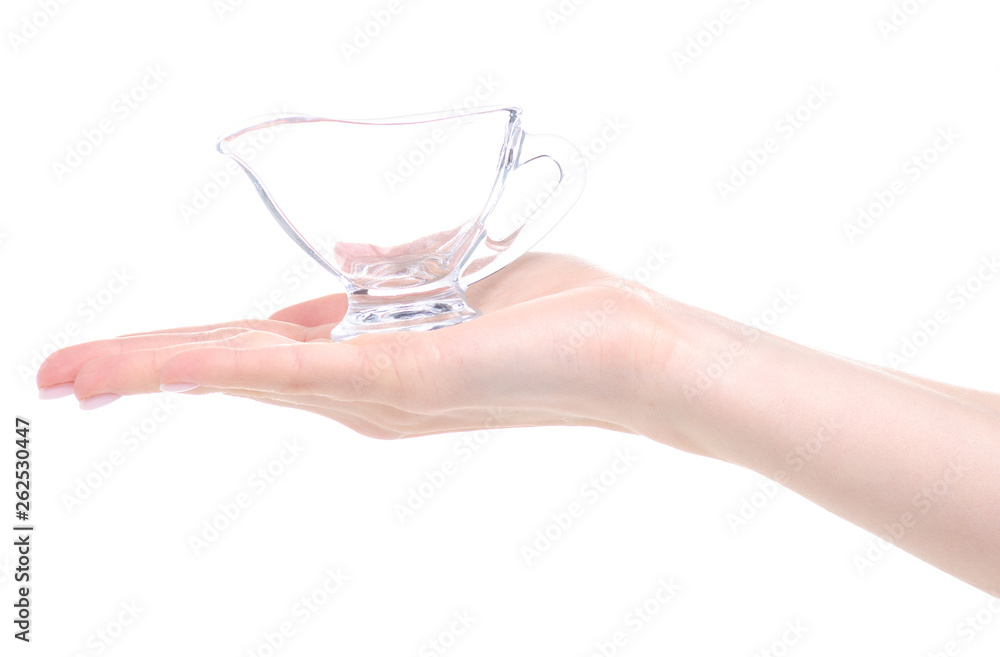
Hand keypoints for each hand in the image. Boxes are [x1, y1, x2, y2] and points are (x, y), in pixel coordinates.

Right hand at [37, 253, 675, 443]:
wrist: (631, 349)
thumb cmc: (561, 315)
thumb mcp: (464, 279)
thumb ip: (400, 270)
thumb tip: (352, 256)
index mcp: (376, 363)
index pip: (264, 352)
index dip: (192, 350)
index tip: (131, 355)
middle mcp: (365, 392)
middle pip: (235, 370)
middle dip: (144, 369)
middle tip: (61, 371)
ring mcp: (377, 394)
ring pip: (246, 373)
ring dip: (154, 367)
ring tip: (72, 369)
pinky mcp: (401, 381)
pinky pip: (297, 368)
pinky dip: (223, 363)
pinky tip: (162, 363)